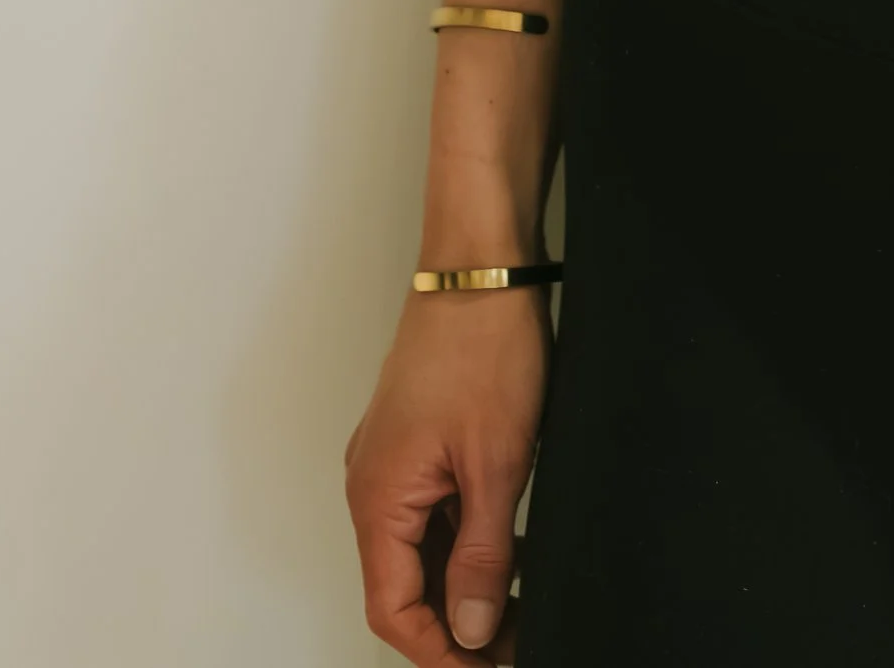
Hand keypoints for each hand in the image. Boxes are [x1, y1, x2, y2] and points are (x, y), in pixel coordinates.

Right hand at [345, 287, 549, 659]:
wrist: (481, 264)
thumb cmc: (483, 344)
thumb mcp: (496, 463)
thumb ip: (482, 554)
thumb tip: (469, 627)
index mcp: (379, 498)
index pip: (394, 610)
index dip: (439, 652)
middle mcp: (373, 484)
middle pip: (405, 585)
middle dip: (457, 624)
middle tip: (516, 642)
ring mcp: (393, 461)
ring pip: (421, 550)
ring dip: (464, 583)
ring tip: (520, 606)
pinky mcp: (416, 440)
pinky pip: (431, 512)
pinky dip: (466, 539)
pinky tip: (511, 550)